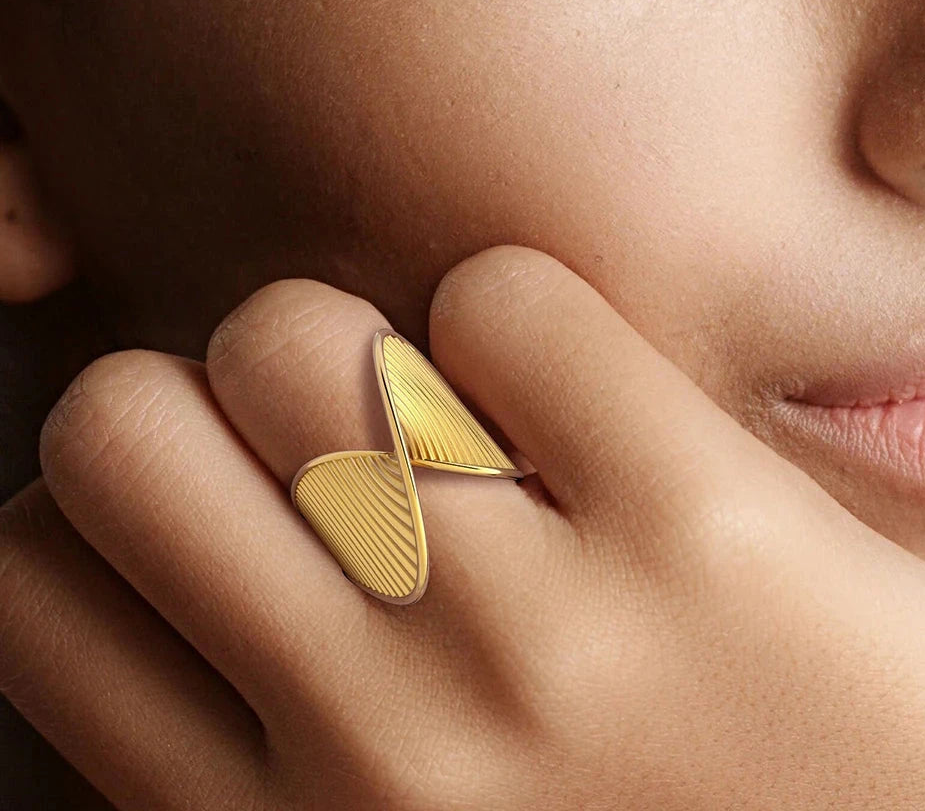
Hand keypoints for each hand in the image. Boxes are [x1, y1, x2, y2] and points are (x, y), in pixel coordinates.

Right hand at [1, 245, 924, 809]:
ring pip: (292, 341)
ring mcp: (543, 633)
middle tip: (345, 440)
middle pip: (118, 423)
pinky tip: (597, 398)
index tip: (226, 510)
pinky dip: (532, 318)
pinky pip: (515, 306)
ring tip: (475, 409)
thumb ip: (311, 768)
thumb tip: (236, 590)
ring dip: (366, 341)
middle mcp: (381, 740)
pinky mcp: (712, 533)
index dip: (109, 513)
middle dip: (211, 395)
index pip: (36, 586)